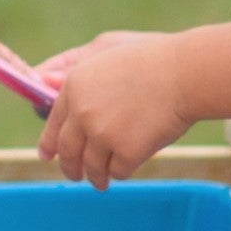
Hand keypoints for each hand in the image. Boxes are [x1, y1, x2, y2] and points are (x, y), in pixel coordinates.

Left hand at [36, 30, 191, 188]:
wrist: (185, 73)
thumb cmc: (151, 56)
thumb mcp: (106, 49)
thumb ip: (74, 66)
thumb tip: (44, 82)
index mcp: (73, 87)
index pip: (53, 124)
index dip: (49, 143)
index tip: (47, 156)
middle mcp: (82, 113)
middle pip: (68, 152)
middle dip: (70, 168)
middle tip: (75, 175)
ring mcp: (103, 134)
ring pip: (92, 168)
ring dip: (96, 177)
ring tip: (102, 181)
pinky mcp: (126, 152)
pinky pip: (118, 171)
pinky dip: (123, 171)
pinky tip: (128, 166)